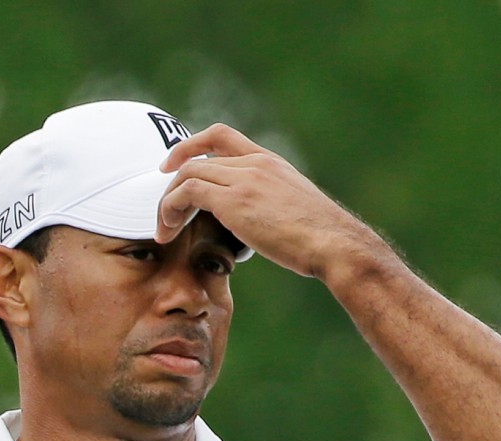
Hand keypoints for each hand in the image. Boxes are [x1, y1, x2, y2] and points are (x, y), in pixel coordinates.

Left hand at [156, 124, 367, 278]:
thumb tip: (261, 225)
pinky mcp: (234, 201)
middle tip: (165, 211)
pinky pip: (187, 193)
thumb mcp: (296, 210)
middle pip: (197, 159)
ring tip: (164, 229)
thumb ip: (273, 205)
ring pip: (187, 174)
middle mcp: (255, 163)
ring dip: (168, 202)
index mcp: (270, 162)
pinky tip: (169, 232)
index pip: (221, 135)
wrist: (336, 244)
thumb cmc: (323, 239)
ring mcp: (244, 179)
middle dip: (172, 183)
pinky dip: (170, 210)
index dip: (191, 145)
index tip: (174, 166)